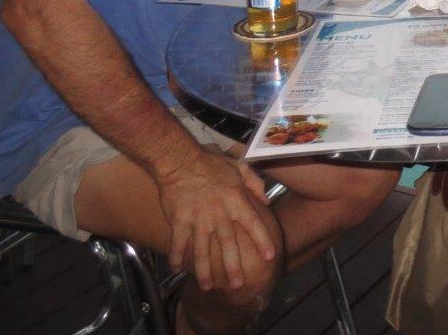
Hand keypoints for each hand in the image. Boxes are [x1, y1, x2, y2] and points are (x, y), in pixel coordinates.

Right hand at [156, 145, 274, 291]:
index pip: (253, 224)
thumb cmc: (210, 162)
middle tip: (238, 285)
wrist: (180, 161)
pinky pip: (179, 243)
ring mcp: (199, 219)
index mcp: (236, 200)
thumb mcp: (238, 166)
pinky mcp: (180, 221)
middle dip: (233, 267)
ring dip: (204, 270)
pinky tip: (177, 270)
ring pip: (203, 250)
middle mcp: (219, 214)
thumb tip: (267, 200)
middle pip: (229, 245)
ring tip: (208, 287)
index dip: (262, 241)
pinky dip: (177, 257)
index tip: (270, 257)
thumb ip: (254, 183)